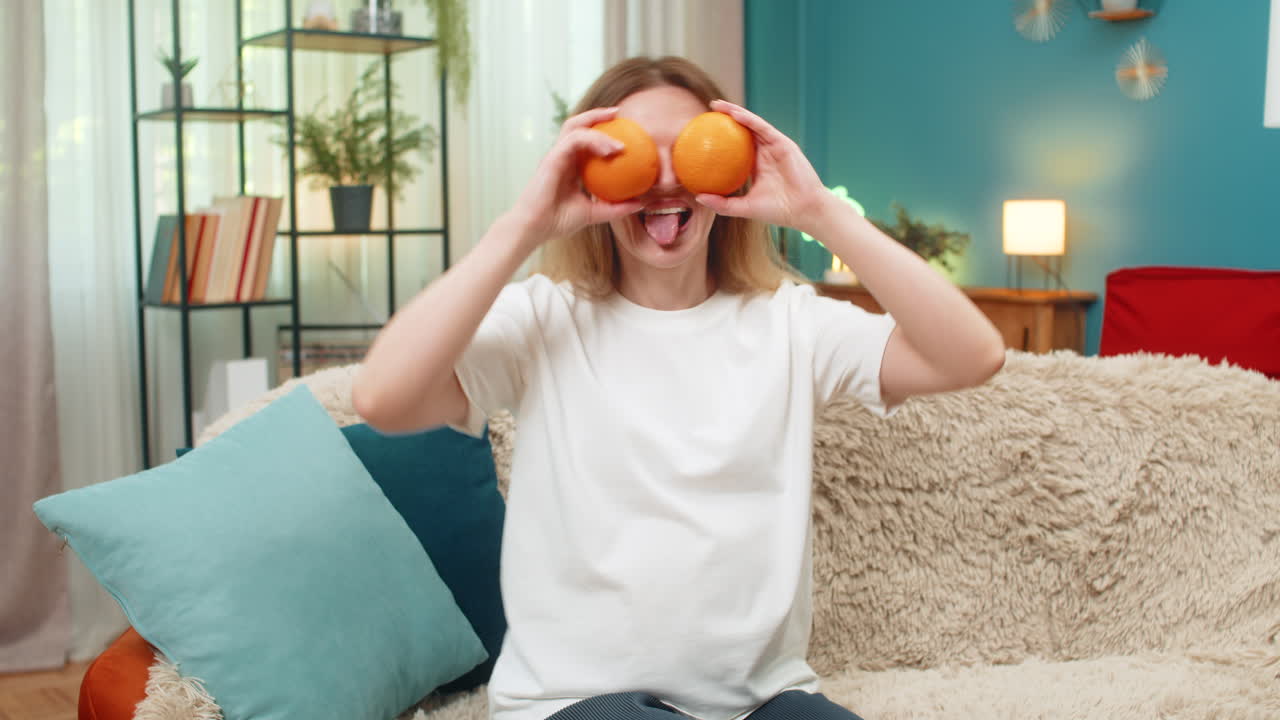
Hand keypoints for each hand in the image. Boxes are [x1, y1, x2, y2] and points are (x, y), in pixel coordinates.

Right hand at [508, 107, 644, 245]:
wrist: (534, 228)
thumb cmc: (557, 221)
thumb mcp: (593, 213)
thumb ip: (614, 207)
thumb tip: (640, 203)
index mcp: (568, 165)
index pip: (584, 139)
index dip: (601, 130)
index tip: (623, 129)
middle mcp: (561, 156)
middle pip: (577, 125)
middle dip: (597, 114)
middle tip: (619, 113)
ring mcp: (555, 155)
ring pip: (575, 128)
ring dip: (598, 126)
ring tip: (618, 133)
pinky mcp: (552, 158)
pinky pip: (575, 140)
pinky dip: (593, 140)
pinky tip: (610, 150)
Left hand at [693, 99, 830, 235]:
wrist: (803, 209)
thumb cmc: (777, 211)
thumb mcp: (744, 207)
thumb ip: (722, 203)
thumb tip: (697, 196)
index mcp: (755, 166)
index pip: (734, 148)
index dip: (719, 140)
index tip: (700, 135)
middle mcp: (764, 153)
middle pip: (741, 131)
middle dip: (724, 119)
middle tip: (705, 112)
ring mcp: (773, 146)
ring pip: (751, 124)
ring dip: (734, 112)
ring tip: (716, 105)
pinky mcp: (782, 143)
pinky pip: (762, 128)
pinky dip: (748, 119)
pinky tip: (733, 114)